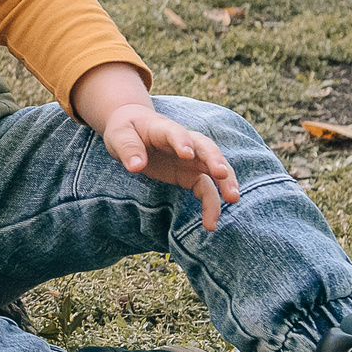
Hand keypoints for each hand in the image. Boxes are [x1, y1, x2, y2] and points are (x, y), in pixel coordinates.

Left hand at [98, 104, 241, 230]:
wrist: (134, 129)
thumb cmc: (126, 130)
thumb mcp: (119, 136)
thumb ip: (128, 148)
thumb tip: (136, 166)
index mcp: (163, 128)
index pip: (175, 132)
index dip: (182, 142)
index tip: (187, 154)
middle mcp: (184, 142)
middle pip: (205, 147)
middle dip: (214, 159)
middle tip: (222, 174)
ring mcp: (191, 158)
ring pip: (214, 167)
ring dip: (225, 182)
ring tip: (233, 199)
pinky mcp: (191, 174)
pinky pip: (206, 188)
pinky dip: (211, 203)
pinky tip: (211, 223)